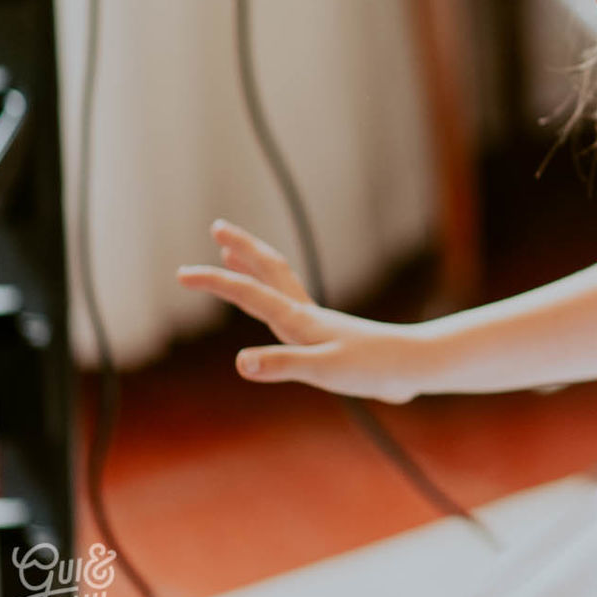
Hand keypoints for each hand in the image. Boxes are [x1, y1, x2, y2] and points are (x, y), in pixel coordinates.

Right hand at [177, 219, 429, 403]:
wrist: (414, 366)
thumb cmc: (373, 369)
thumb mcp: (324, 371)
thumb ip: (283, 364)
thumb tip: (241, 362)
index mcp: (299, 320)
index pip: (250, 294)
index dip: (216, 283)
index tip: (182, 273)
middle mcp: (305, 315)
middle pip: (270, 271)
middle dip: (242, 249)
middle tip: (218, 226)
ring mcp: (317, 323)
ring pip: (280, 284)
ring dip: (254, 266)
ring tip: (231, 254)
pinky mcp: (328, 337)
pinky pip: (290, 308)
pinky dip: (273, 297)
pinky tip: (276, 310)